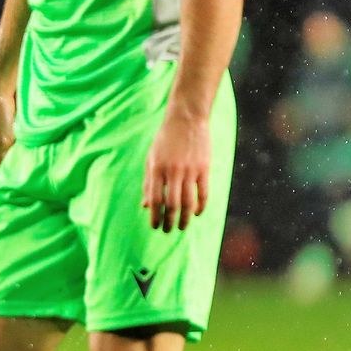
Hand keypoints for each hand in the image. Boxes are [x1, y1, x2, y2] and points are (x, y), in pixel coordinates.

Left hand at [142, 111, 209, 232]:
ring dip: (185, 218)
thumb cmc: (165, 141)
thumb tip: (145, 206)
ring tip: (181, 227)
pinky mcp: (204, 168)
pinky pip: (204, 193)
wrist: (186, 119)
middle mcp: (173, 171)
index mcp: (157, 168)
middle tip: (168, 231)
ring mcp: (190, 170)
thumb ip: (149, 182)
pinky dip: (201, 206)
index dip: (155, 216)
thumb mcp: (151, 158)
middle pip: (172, 204)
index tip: (154, 227)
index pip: (155, 199)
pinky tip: (197, 214)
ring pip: (189, 202)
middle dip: (169, 221)